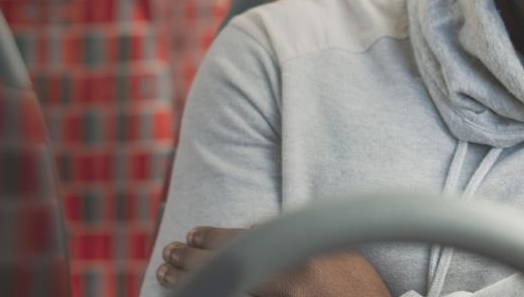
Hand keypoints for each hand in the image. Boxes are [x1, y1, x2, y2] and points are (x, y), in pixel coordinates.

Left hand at [156, 226, 390, 296]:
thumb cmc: (357, 285)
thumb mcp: (333, 252)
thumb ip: (298, 242)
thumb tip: (258, 232)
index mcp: (303, 255)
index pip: (246, 240)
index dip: (212, 238)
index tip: (191, 234)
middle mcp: (290, 280)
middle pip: (227, 266)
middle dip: (192, 261)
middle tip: (168, 255)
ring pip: (228, 290)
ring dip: (192, 283)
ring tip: (166, 276)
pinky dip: (219, 296)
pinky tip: (195, 295)